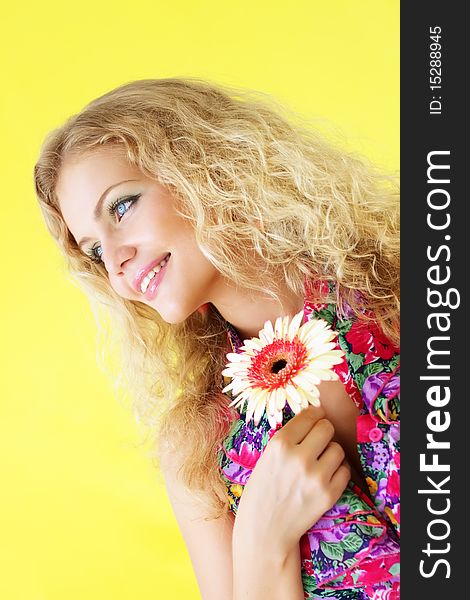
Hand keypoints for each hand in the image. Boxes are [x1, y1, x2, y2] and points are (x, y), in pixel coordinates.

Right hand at [233, 404, 350, 558]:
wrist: (265, 530)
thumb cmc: (262, 491)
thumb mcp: (266, 457)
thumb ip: (288, 438)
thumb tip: (312, 416)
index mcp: (279, 444)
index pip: (309, 415)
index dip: (314, 415)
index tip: (315, 418)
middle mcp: (299, 457)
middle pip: (327, 428)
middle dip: (323, 433)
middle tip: (317, 442)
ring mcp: (316, 476)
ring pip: (337, 449)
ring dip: (330, 453)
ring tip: (318, 464)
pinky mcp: (329, 494)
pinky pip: (344, 470)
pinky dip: (337, 472)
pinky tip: (324, 478)